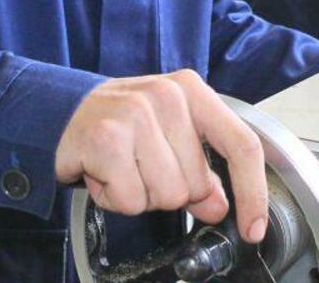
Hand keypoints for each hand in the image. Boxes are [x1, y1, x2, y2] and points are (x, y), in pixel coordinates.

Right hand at [56, 69, 268, 242]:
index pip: (241, 145)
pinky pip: (131, 200)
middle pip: (198, 184)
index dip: (253, 192)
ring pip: (167, 196)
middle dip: (172, 190)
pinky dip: (117, 199)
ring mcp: (136, 114)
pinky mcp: (106, 139)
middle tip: (144, 167)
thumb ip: (201, 169)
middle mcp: (168, 96)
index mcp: (193, 91)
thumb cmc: (124, 122)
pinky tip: (105, 174)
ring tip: (124, 169)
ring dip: (143, 195)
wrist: (64, 110)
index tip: (253, 227)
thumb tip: (219, 206)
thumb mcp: (171, 135)